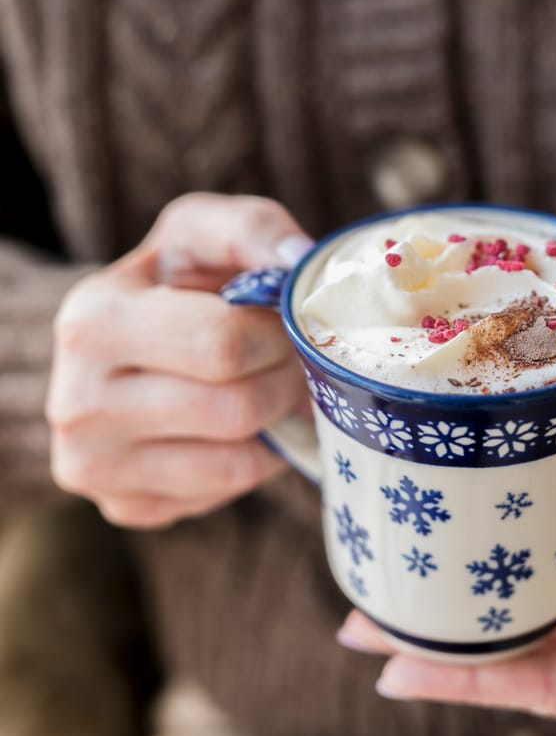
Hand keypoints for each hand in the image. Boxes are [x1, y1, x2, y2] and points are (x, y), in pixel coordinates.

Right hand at [46, 192, 313, 527]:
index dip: (277, 333)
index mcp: (93, 323)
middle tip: (293, 358)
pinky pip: (223, 493)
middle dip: (285, 380)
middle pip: (235, 408)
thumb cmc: (172, 281)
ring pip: (236, 462)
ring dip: (277, 423)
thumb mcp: (201, 232)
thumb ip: (252, 228)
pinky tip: (240, 424)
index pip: (223, 345)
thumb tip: (298, 262)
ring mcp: (94, 466)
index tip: (284, 320)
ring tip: (273, 386)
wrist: (124, 342)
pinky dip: (252, 461)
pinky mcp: (124, 507)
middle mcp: (77, 403)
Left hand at [337, 430, 555, 735]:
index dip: (475, 677)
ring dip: (475, 627)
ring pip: (544, 649)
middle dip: (446, 655)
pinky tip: (481, 572)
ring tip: (401, 601)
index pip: (555, 685)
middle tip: (362, 625)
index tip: (399, 665)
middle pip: (530, 675)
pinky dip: (524, 600)